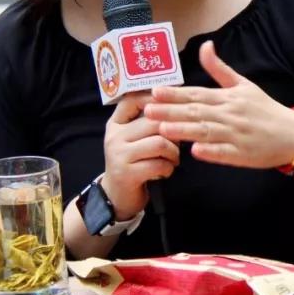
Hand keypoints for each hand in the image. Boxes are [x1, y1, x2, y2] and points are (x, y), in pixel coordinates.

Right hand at [102, 91, 180, 218]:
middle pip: (154, 122)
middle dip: (174, 132)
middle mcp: (115, 135)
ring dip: (174, 152)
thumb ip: (148, 122)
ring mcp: (118, 154)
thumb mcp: (134, 138)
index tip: (172, 105)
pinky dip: (168, 168)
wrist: (116, 195)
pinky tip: (165, 171)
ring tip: (173, 159)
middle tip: (178, 143)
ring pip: (160, 143)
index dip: (155, 99)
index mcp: (117, 123)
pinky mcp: (126, 173)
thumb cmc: (133, 162)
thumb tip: (177, 104)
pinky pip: (158, 164)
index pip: (133, 100)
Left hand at [145, 41, 293, 168]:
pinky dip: (210, 151)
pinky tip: (194, 151)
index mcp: (228, 97)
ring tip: (162, 129)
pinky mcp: (241, 154)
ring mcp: (235, 135)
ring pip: (206, 131)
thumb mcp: (243, 84)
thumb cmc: (265, 109)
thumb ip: (220, 69)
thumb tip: (205, 46)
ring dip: (184, 130)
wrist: (292, 134)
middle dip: (171, 111)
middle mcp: (230, 114)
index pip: (197, 94)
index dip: (175, 93)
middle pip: (196, 112)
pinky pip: (223, 153)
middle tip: (147, 111)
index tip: (155, 92)